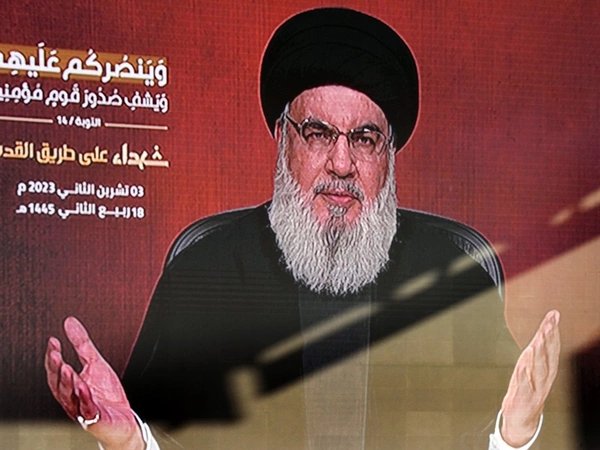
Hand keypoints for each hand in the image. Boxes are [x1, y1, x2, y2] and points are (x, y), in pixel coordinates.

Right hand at [45, 316, 143, 449]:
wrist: (121, 418)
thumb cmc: (106, 393)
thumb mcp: (95, 362)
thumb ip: (82, 344)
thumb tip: (70, 322)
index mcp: (70, 384)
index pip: (56, 369)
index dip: (53, 356)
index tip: (53, 341)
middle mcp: (72, 397)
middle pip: (58, 384)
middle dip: (55, 369)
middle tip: (55, 354)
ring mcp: (82, 408)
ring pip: (70, 397)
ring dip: (67, 383)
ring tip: (66, 368)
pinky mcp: (95, 417)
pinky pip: (88, 408)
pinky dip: (84, 398)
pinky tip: (83, 387)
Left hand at [500, 310, 560, 446]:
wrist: (523, 416)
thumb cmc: (527, 384)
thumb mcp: (532, 362)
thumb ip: (540, 344)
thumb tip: (547, 325)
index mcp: (548, 368)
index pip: (553, 346)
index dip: (553, 331)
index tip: (554, 315)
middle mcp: (545, 377)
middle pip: (548, 356)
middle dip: (549, 340)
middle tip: (549, 325)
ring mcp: (536, 387)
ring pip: (539, 370)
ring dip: (539, 355)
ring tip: (537, 342)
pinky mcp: (524, 397)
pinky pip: (525, 385)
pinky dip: (525, 376)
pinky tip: (523, 367)